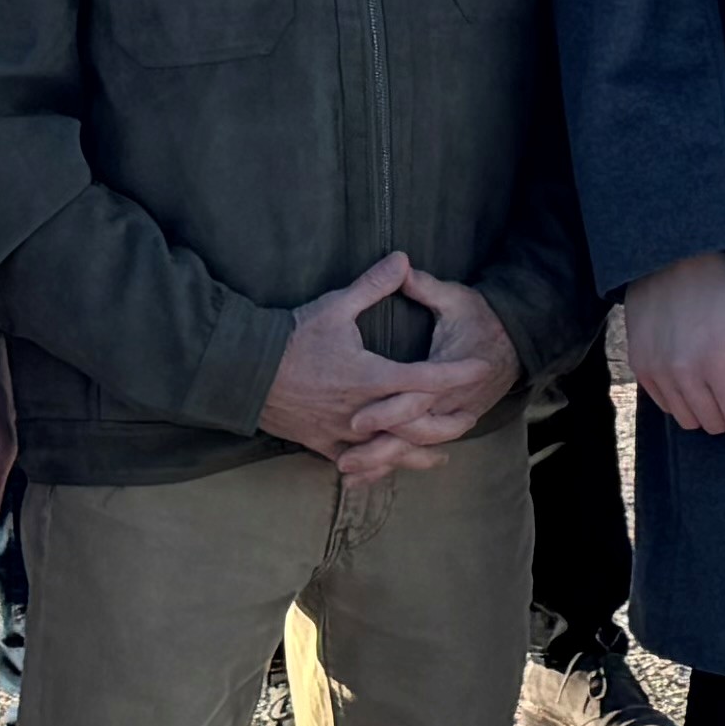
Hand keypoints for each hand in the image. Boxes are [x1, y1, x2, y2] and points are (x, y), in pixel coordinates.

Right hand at [261, 255, 494, 473]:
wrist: (243, 372)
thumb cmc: (291, 337)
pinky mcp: (322, 444)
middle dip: (447, 424)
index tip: (481, 368)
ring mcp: (341, 432)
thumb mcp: (334, 306)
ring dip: (418, 454)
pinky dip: (377, 466)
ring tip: (441, 455)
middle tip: (471, 418)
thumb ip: (372, 285)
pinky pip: (357, 462)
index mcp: (371, 376)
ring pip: (390, 452)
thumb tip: (403, 257)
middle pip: (416, 425)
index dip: (458, 373)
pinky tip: (390, 468)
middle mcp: (362, 410)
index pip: (426, 377)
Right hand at [620, 250, 724, 436]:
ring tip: (710, 372)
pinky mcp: (640, 368)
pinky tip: (689, 368)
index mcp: (717, 359)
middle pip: (716, 425)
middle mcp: (683, 372)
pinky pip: (667, 407)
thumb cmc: (723, 287)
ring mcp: (657, 372)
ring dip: (705, 407)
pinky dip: (682, 397)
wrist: (670, 256)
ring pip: (689, 422)